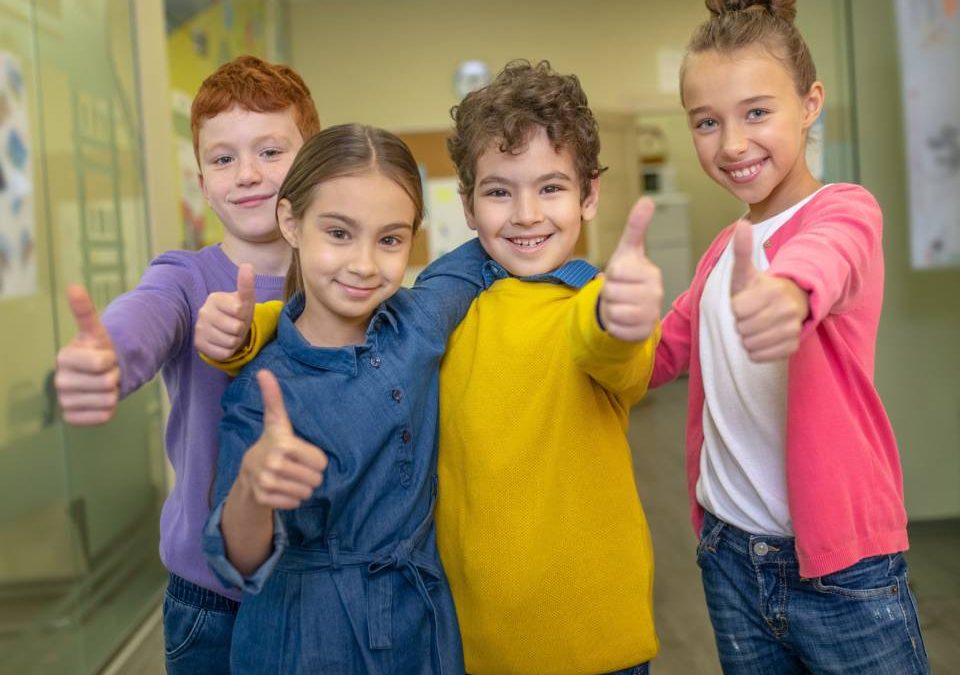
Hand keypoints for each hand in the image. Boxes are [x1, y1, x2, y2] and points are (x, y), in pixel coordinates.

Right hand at [55, 285, 119, 424]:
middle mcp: (59, 381)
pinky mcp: (72, 418)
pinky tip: (99, 399)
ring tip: (103, 383)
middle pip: (107, 383)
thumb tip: (73, 286)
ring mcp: (64, 401)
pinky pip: (103, 416)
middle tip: (106, 372)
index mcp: (64, 358)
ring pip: (108, 400)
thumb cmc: (98, 350)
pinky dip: (109, 409)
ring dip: (113, 392)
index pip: (101, 362)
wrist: (100, 375)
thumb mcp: (95, 330)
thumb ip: (85, 310)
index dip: (111, 359)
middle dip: (114, 376)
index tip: (104, 357)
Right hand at [195, 263, 255, 359]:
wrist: (225, 329)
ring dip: (235, 341)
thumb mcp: (245, 299)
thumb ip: (246, 284)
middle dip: (241, 329)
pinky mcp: (199, 345)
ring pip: (230, 342)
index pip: (238, 310)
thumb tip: (247, 265)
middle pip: (236, 328)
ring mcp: (200, 329)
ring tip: (230, 334)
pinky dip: (228, 351)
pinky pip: (224, 353)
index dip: (244, 314)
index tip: (239, 312)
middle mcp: (204, 312)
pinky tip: (223, 343)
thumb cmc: (237, 312)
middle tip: (236, 325)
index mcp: (214, 298)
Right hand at [238, 370, 327, 510]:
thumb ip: (274, 398)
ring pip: (306, 493)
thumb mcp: (276, 421)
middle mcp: (273, 464)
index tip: (301, 453)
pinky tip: (282, 489)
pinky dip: (291, 499)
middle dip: (309, 475)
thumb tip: (264, 371)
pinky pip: (294, 504)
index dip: (315, 459)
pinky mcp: (264, 499)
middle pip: (316, 479)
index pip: (321, 462)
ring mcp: (266, 483)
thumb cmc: (271, 443)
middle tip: (295, 468)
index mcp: (283, 444)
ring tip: (289, 478)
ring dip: (302, 488)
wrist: (248, 472)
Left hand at [599, 197, 662, 340]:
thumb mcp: (628, 252)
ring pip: (612, 311)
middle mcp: (656, 293)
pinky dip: (613, 325)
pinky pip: (615, 328)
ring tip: (620, 304)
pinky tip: (622, 319)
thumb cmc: (627, 277)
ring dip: (609, 308)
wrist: (631, 308)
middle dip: (608, 292)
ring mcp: (651, 314)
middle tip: (619, 291)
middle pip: (611, 292)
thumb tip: (648, 199)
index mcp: (651, 272)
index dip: (611, 274)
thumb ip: (636, 227)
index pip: (617, 271)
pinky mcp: (643, 332)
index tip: (621, 274)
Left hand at [729, 220, 808, 361]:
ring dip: (747, 337)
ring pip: (750, 344)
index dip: (736, 306)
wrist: (788, 303)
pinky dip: (757, 350)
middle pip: (742, 329)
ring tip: (756, 324)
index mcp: (774, 290)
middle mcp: (788, 310)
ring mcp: (792, 329)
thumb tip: (742, 224)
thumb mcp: (747, 271)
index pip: (737, 310)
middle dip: (741, 322)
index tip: (745, 300)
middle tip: (752, 313)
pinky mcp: (793, 346)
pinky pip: (760, 356)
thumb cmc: (760, 288)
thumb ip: (742, 250)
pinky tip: (762, 337)